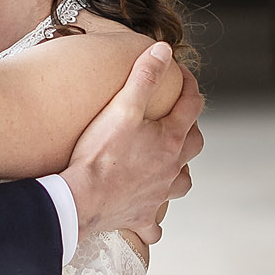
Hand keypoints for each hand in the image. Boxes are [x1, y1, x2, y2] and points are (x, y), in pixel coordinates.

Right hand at [59, 46, 201, 248]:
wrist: (81, 198)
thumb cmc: (100, 155)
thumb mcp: (122, 107)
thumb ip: (145, 76)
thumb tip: (164, 50)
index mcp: (170, 140)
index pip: (192, 105)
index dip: (188, 85)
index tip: (180, 73)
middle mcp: (171, 169)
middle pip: (193, 146)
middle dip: (189, 128)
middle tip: (176, 118)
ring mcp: (158, 195)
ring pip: (182, 183)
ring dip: (180, 172)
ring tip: (169, 164)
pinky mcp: (141, 218)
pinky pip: (154, 224)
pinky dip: (154, 219)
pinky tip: (147, 213)